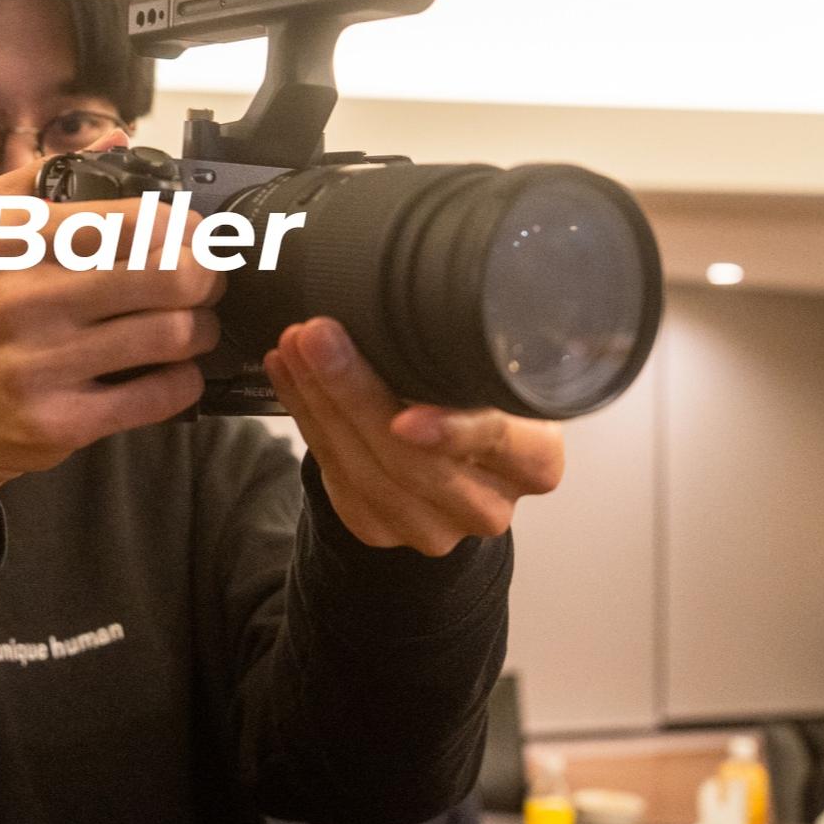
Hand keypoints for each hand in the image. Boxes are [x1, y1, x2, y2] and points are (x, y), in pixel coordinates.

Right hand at [0, 131, 223, 563]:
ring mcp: (39, 363)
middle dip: (205, 277)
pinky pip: (159, 394)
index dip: (184, 227)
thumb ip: (45, 174)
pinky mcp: (60, 420)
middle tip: (205, 282)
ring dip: (202, 331)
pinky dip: (182, 382)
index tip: (192, 238)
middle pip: (167, 276)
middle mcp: (20, 299)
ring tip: (195, 328)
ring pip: (172, 335)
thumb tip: (117, 141)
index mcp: (9, 241)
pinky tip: (173, 373)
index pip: (134, 220)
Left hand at [264, 317, 563, 556]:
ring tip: (294, 348)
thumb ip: (468, 354)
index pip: (498, 443)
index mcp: (535, 460)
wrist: (457, 458)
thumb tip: (411, 294)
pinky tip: (289, 376)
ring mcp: (433, 527)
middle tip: (319, 337)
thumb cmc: (479, 399)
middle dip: (355, 393)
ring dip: (319, 402)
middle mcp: (489, 504)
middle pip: (415, 461)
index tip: (405, 417)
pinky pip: (335, 476)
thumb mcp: (492, 374)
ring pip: (366, 472)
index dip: (453, 433)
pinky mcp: (380, 529)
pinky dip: (306, 418)